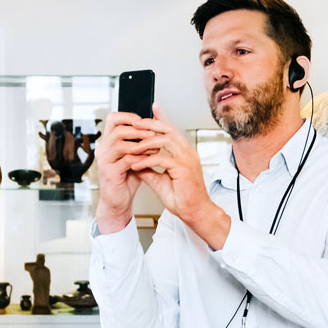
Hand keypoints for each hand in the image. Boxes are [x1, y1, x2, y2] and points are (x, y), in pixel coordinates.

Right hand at [93, 111, 157, 232]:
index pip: (112, 119)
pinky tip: (149, 159)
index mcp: (107, 142)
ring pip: (120, 142)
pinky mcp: (109, 172)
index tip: (144, 120)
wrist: (118, 201)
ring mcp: (104, 160)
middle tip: (153, 133)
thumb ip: (140, 142)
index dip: (129, 116)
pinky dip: (140, 157)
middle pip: (118, 128)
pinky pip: (126, 159)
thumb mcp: (134, 156)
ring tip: (154, 145)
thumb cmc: (126, 178)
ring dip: (140, 142)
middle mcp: (102, 149)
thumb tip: (154, 126)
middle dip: (138, 129)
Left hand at [127, 104, 230, 248]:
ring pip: (166, 139)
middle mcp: (187, 153)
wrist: (194, 212)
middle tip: (135, 124)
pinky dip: (146, 161)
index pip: (171, 131)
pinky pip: (161, 158)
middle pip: (169, 129)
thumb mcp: (160, 180)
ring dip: (147, 142)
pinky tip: (136, 165)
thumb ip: (149, 170)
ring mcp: (187, 159)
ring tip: (133, 147)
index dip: (159, 120)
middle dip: (150, 124)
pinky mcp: (183, 169)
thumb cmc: (183, 199)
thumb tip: (135, 163)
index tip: (146, 115)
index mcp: (184, 153)